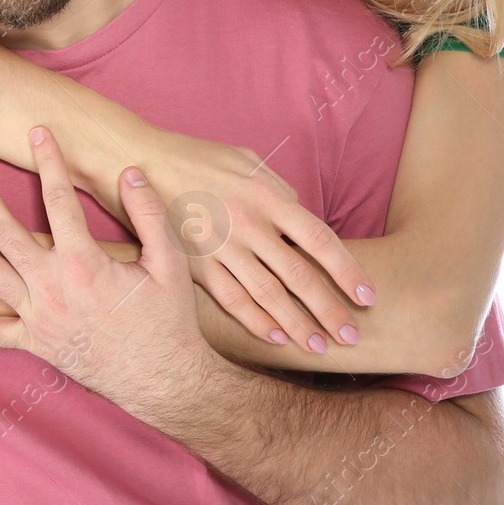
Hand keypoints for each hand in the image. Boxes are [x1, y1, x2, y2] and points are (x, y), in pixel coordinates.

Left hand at [0, 127, 216, 414]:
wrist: (163, 379)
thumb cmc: (169, 319)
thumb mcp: (170, 262)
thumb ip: (148, 214)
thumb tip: (129, 171)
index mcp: (84, 262)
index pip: (59, 200)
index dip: (49, 162)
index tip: (37, 133)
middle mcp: (53, 287)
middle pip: (8, 232)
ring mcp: (39, 316)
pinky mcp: (35, 343)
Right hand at [139, 128, 374, 353]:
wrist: (135, 161)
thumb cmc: (193, 156)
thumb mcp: (244, 160)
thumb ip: (278, 188)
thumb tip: (302, 213)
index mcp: (267, 195)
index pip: (321, 240)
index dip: (348, 271)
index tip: (368, 296)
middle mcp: (249, 224)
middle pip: (300, 275)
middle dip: (330, 309)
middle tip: (353, 335)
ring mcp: (221, 246)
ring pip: (268, 294)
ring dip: (297, 324)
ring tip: (320, 348)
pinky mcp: (193, 263)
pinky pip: (231, 298)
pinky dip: (256, 321)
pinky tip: (276, 337)